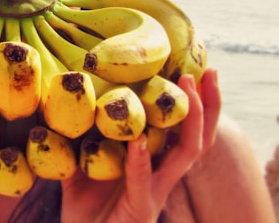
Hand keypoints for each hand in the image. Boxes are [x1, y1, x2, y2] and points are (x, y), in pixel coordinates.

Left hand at [61, 69, 220, 222]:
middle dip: (208, 104)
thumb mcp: (83, 170)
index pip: (183, 130)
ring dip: (188, 119)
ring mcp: (154, 193)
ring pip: (186, 154)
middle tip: (209, 71)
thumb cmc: (87, 213)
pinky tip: (139, 141)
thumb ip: (83, 142)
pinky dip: (141, 160)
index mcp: (153, 165)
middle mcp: (161, 176)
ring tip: (185, 89)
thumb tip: (69, 108)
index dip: (195, 104)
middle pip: (198, 137)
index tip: (193, 71)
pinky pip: (143, 181)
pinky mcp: (140, 209)